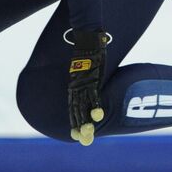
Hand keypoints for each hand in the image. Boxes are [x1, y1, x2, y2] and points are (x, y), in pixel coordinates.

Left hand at [67, 29, 107, 145]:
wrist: (84, 31)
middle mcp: (77, 83)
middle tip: (82, 140)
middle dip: (79, 125)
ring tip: (88, 134)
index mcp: (74, 81)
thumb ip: (82, 69)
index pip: (72, 103)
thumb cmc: (83, 42)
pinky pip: (94, 93)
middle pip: (77, 108)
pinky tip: (98, 116)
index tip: (75, 133)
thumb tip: (86, 72)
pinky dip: (96, 105)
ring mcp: (84, 80)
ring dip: (86, 120)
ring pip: (84, 104)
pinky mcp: (93, 75)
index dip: (74, 119)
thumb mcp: (80, 59)